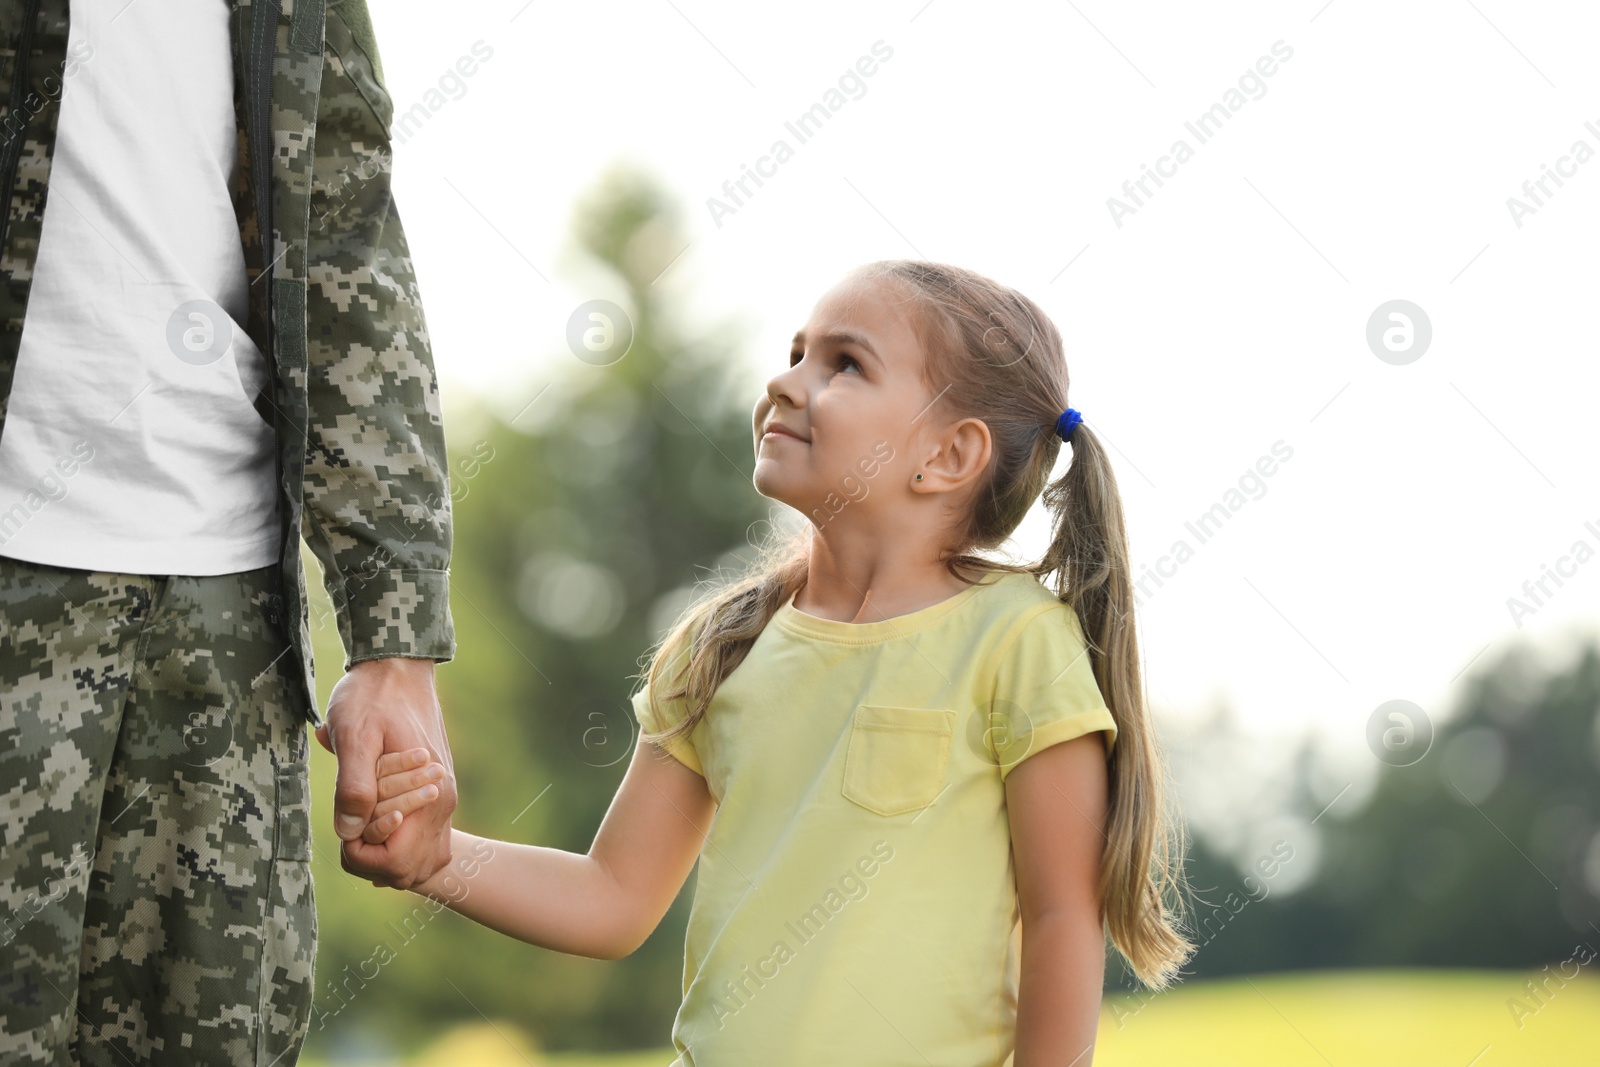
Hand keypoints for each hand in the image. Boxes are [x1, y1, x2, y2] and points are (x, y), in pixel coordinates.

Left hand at [315, 656, 456, 889]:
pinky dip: (398, 845)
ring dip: (386, 855)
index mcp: (430, 797)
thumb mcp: (354, 736)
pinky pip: (424, 843)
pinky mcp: (436, 796)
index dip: (360, 854)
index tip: (346, 823)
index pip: (396, 863)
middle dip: (372, 860)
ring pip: (420, 863)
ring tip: (362, 825)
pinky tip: (375, 823)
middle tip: (351, 824)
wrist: (398, 668)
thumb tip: (348, 831)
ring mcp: (443, 802)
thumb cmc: (372, 697)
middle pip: (409, 871)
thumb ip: (354, 786)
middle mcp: (443, 805)